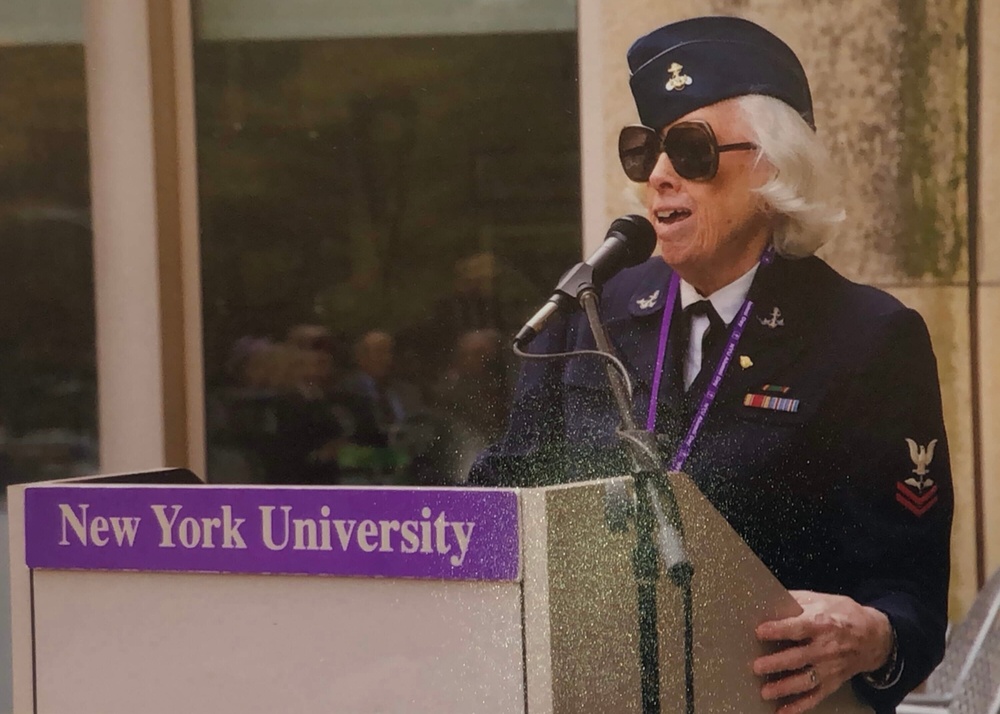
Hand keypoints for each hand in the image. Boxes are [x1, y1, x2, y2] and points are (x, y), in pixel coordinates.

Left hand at [753, 590, 892, 713]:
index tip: (760, 631)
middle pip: (799, 657)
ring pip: (806, 680)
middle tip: (757, 666)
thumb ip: (795, 600)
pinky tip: (783, 710)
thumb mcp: (821, 599)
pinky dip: (799, 706)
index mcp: (822, 623)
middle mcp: (826, 648)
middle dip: (777, 663)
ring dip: (785, 687)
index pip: (798, 627)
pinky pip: (815, 696)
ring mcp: (830, 668)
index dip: (779, 630)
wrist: (873, 637)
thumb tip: (767, 596)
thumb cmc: (842, 614)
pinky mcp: (832, 682)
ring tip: (765, 691)